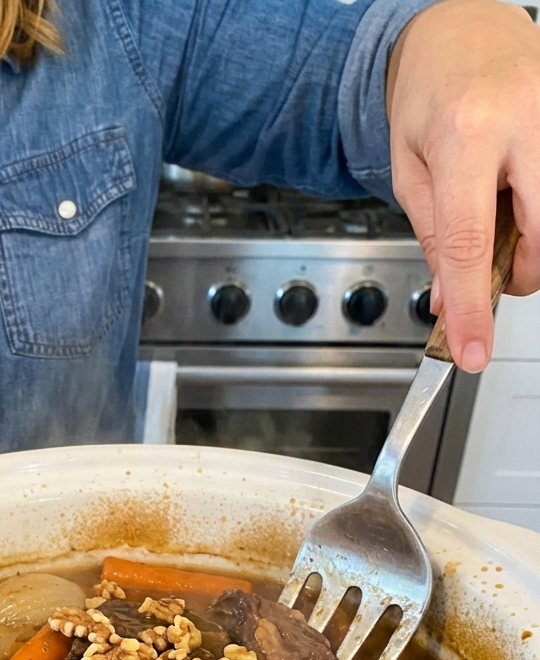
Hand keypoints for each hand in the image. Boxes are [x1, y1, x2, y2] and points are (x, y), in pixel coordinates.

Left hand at [387, 0, 539, 371]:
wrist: (463, 30)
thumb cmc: (430, 94)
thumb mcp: (409, 170)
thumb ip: (431, 240)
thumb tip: (450, 302)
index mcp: (465, 133)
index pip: (470, 242)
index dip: (474, 305)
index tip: (473, 350)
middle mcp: (523, 120)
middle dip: (519, 271)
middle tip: (494, 266)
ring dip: (534, 243)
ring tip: (502, 215)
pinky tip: (519, 193)